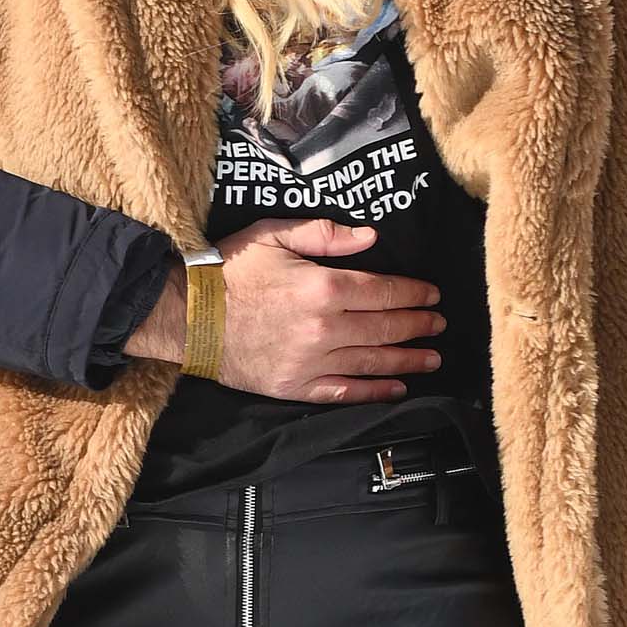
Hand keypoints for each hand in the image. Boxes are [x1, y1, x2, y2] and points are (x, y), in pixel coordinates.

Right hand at [126, 220, 443, 402]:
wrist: (187, 317)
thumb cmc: (229, 271)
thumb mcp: (273, 235)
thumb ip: (324, 234)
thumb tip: (370, 236)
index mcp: (323, 286)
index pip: (383, 290)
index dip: (412, 292)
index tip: (431, 293)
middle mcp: (325, 328)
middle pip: (385, 327)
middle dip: (418, 324)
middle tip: (439, 323)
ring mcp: (312, 362)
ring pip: (373, 362)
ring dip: (408, 360)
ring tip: (432, 358)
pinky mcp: (297, 386)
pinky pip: (345, 392)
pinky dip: (374, 393)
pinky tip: (397, 390)